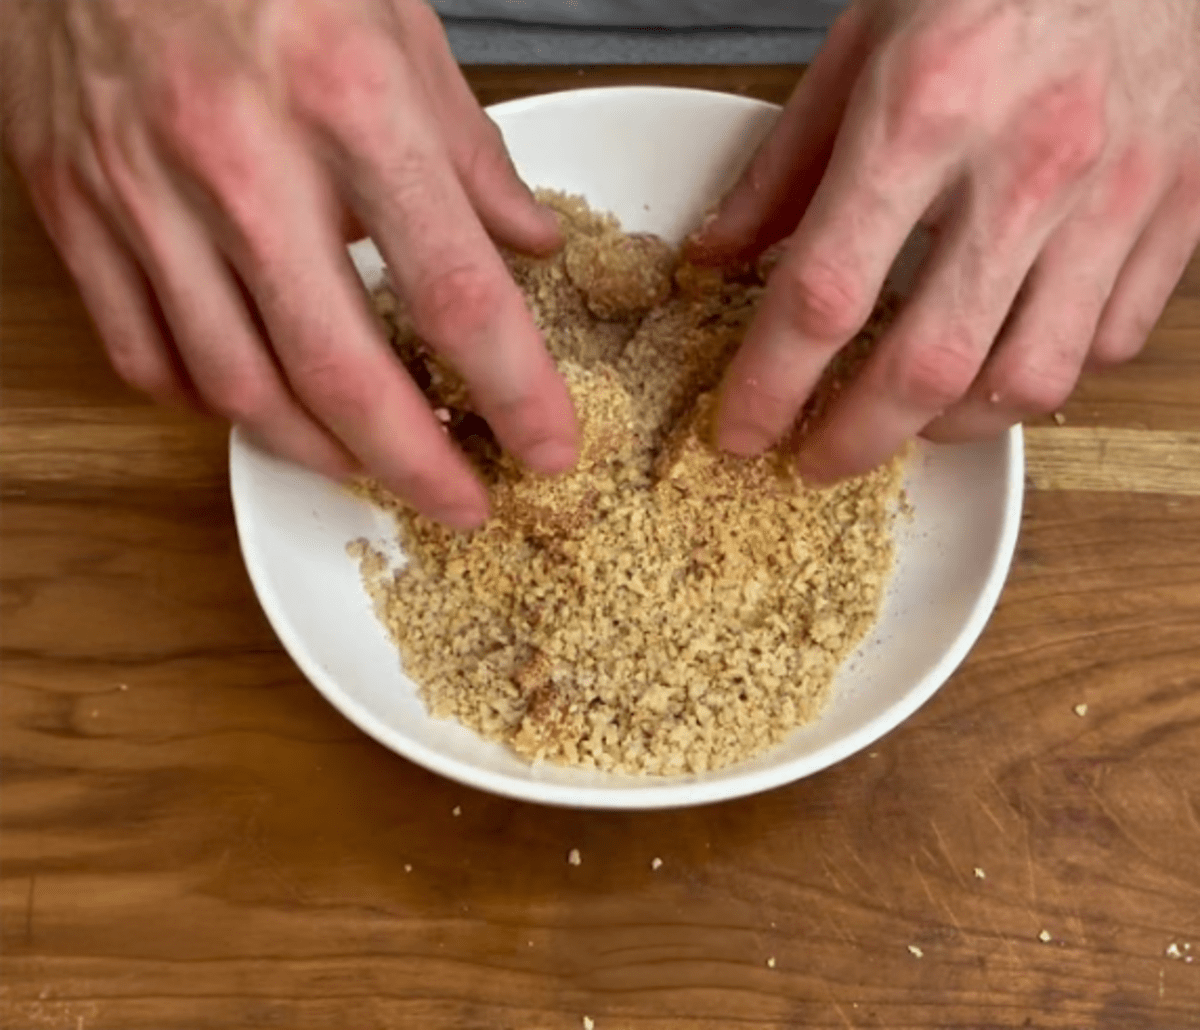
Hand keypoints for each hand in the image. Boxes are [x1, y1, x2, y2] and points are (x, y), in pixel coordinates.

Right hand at [0, 0, 577, 528]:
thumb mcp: (398, 21)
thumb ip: (470, 151)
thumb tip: (530, 244)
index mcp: (347, 98)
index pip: (456, 289)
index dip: (514, 389)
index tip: (548, 447)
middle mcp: (240, 157)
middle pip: (340, 370)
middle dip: (415, 464)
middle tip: (463, 504)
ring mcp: (141, 190)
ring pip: (236, 385)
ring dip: (317, 449)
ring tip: (371, 464)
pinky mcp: (73, 206)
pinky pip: (145, 356)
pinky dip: (212, 405)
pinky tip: (262, 403)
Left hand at [689, 0, 1199, 482]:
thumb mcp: (862, 40)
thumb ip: (783, 164)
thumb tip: (718, 257)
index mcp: (926, 111)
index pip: (827, 293)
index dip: (771, 384)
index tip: (740, 431)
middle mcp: (1027, 164)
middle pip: (929, 366)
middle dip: (854, 440)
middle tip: (813, 458)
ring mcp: (1116, 194)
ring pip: (1028, 379)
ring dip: (949, 425)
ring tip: (905, 418)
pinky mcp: (1179, 210)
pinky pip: (1109, 344)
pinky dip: (1042, 378)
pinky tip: (998, 360)